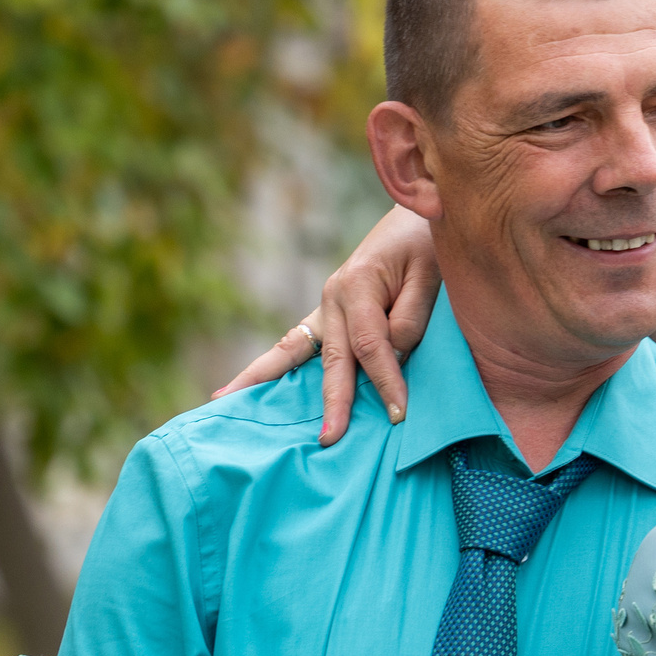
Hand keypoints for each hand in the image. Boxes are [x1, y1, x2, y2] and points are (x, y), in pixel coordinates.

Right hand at [212, 205, 442, 444]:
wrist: (416, 215)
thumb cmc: (427, 245)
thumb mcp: (430, 276)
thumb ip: (410, 318)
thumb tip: (390, 355)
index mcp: (358, 284)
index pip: (371, 345)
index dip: (386, 381)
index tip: (399, 413)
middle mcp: (333, 297)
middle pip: (331, 359)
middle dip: (332, 403)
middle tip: (329, 440)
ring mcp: (324, 307)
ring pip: (292, 350)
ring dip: (263, 380)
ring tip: (226, 402)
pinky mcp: (325, 314)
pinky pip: (293, 345)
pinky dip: (269, 366)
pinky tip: (237, 387)